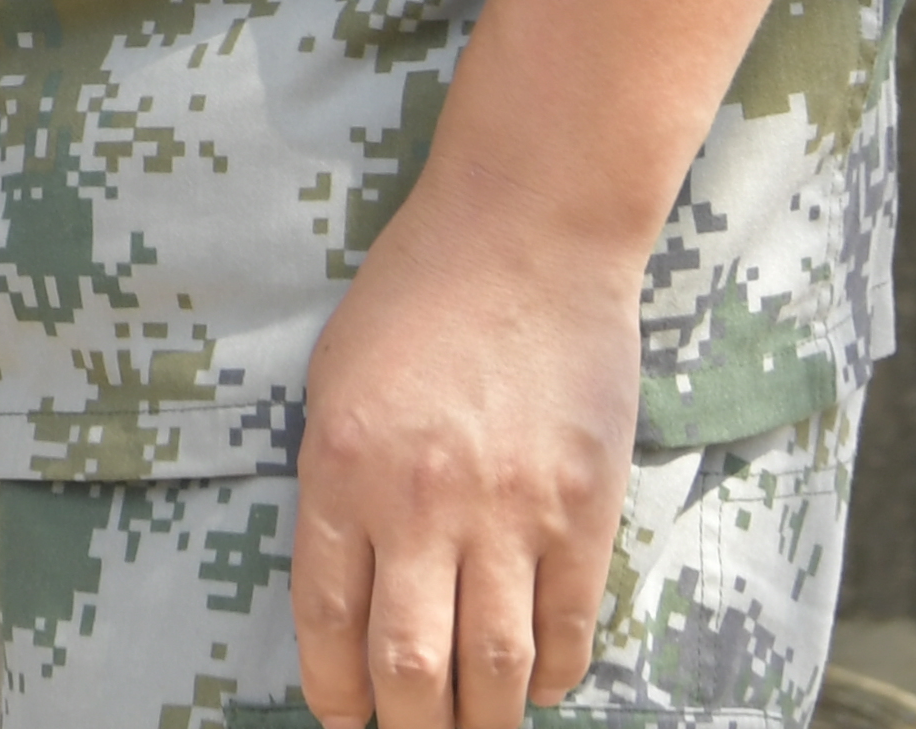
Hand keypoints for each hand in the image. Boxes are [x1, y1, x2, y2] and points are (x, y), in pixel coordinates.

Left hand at [286, 176, 642, 728]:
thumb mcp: (336, 384)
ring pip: (494, 667)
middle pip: (412, 666)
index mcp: (341, 468)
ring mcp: (511, 513)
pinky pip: (567, 627)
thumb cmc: (415, 300)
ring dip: (481, 720)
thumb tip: (352, 592)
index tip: (343, 720)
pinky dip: (548, 672)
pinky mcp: (586, 511)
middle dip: (409, 728)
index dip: (334, 690)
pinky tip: (533, 682)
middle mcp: (421, 503)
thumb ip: (340, 487)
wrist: (525, 236)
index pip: (329, 619)